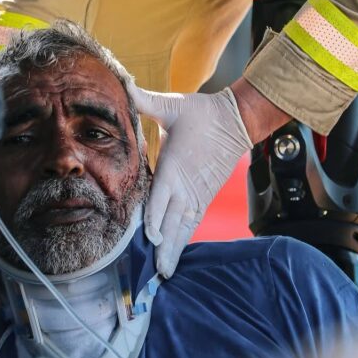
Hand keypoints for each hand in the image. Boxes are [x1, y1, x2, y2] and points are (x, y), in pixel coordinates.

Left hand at [130, 85, 253, 277]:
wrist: (235, 121)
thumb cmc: (201, 113)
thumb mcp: (172, 105)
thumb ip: (145, 99)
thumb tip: (122, 83)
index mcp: (175, 166)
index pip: (162, 197)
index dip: (154, 218)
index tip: (147, 238)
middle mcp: (186, 186)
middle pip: (171, 222)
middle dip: (161, 247)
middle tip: (152, 273)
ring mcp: (197, 194)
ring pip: (182, 228)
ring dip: (173, 250)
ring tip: (164, 274)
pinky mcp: (204, 197)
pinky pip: (192, 224)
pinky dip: (183, 241)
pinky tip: (175, 257)